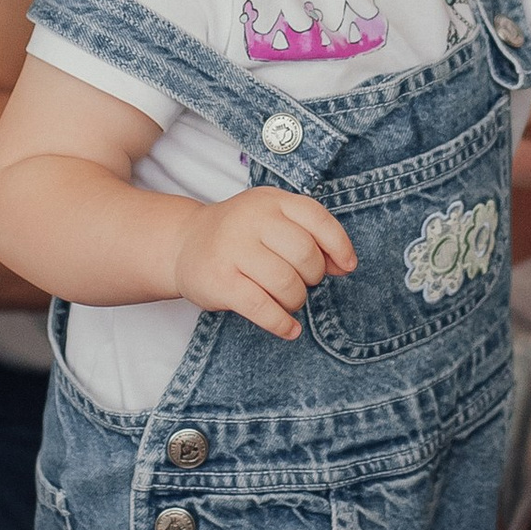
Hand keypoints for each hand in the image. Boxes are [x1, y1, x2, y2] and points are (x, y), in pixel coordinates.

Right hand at [171, 187, 357, 338]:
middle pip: (305, 255)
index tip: (346, 266)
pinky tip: (289, 328)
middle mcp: (251, 219)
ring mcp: (232, 249)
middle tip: (301, 282)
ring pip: (286, 284)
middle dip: (312, 277)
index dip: (339, 245)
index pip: (317, 218)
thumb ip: (309, 236)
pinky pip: (262, 308)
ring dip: (296, 301)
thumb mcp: (273, 221)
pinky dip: (282, 323)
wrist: (183, 243)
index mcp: (270, 200)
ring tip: (288, 301)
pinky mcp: (219, 281)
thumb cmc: (240, 235)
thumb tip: (345, 265)